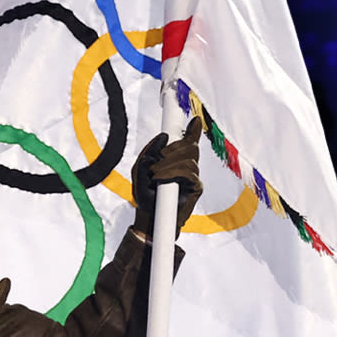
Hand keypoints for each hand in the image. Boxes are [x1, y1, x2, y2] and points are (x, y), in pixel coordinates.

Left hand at [131, 116, 204, 239]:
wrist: (148, 216)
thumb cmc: (145, 193)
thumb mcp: (140, 169)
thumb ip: (149, 151)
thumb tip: (163, 136)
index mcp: (175, 159)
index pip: (188, 141)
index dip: (193, 130)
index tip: (195, 121)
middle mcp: (187, 165)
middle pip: (191, 147)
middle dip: (174, 148)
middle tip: (159, 157)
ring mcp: (193, 177)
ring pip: (189, 160)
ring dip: (169, 164)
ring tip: (154, 174)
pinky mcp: (196, 188)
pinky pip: (189, 173)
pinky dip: (173, 173)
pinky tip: (161, 178)